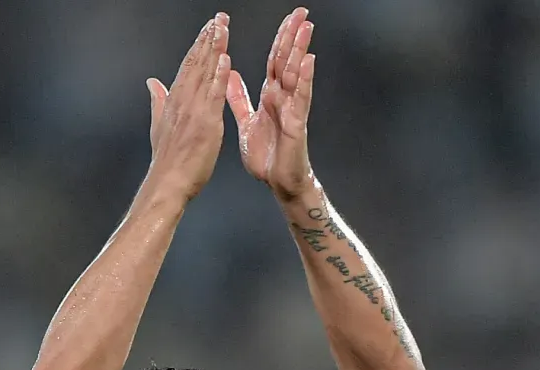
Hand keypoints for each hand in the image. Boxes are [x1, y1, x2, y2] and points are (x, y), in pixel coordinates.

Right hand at [146, 14, 231, 203]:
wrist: (167, 183)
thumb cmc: (167, 161)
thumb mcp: (159, 125)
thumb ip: (157, 101)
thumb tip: (151, 82)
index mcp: (174, 101)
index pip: (188, 66)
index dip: (199, 45)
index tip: (208, 27)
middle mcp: (182, 101)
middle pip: (197, 63)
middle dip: (209, 38)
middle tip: (220, 17)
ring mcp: (193, 111)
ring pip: (205, 73)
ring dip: (215, 49)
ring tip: (223, 27)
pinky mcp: (205, 124)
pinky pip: (213, 96)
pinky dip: (218, 76)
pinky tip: (225, 59)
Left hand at [227, 7, 317, 201]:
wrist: (277, 182)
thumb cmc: (267, 156)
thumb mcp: (246, 122)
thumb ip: (239, 98)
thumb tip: (230, 76)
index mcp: (269, 96)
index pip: (274, 60)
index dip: (279, 38)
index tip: (286, 18)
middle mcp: (282, 98)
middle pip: (287, 60)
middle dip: (293, 35)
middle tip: (302, 12)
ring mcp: (291, 108)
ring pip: (296, 73)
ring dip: (301, 50)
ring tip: (306, 27)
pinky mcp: (296, 123)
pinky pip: (300, 98)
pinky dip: (304, 79)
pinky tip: (308, 61)